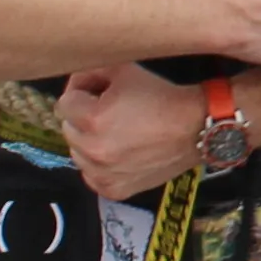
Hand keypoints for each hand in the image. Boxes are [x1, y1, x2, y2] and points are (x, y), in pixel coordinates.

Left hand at [52, 66, 212, 204]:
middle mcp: (94, 150)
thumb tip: (75, 82)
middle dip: (84, 117)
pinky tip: (119, 153)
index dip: (82, 92)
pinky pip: (91, 175)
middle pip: (69, 128)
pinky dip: (100, 165)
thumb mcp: (125, 71)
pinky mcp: (114, 189)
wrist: (195, 128)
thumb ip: (90, 71)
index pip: (65, 103)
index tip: (98, 91)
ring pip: (77, 153)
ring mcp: (103, 174)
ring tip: (117, 132)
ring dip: (90, 142)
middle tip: (110, 111)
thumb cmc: (161, 97)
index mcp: (93, 120)